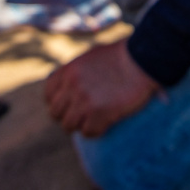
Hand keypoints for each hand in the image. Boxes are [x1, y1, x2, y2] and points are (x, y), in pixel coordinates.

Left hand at [44, 39, 159, 137]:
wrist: (141, 61)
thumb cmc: (121, 56)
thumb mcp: (90, 57)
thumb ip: (76, 71)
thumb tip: (69, 87)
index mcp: (68, 70)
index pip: (48, 93)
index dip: (56, 102)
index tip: (67, 106)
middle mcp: (72, 85)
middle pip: (55, 113)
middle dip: (67, 116)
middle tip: (81, 116)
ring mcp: (84, 100)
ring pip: (69, 125)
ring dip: (80, 125)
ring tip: (93, 121)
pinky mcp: (99, 113)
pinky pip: (88, 132)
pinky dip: (95, 131)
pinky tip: (104, 124)